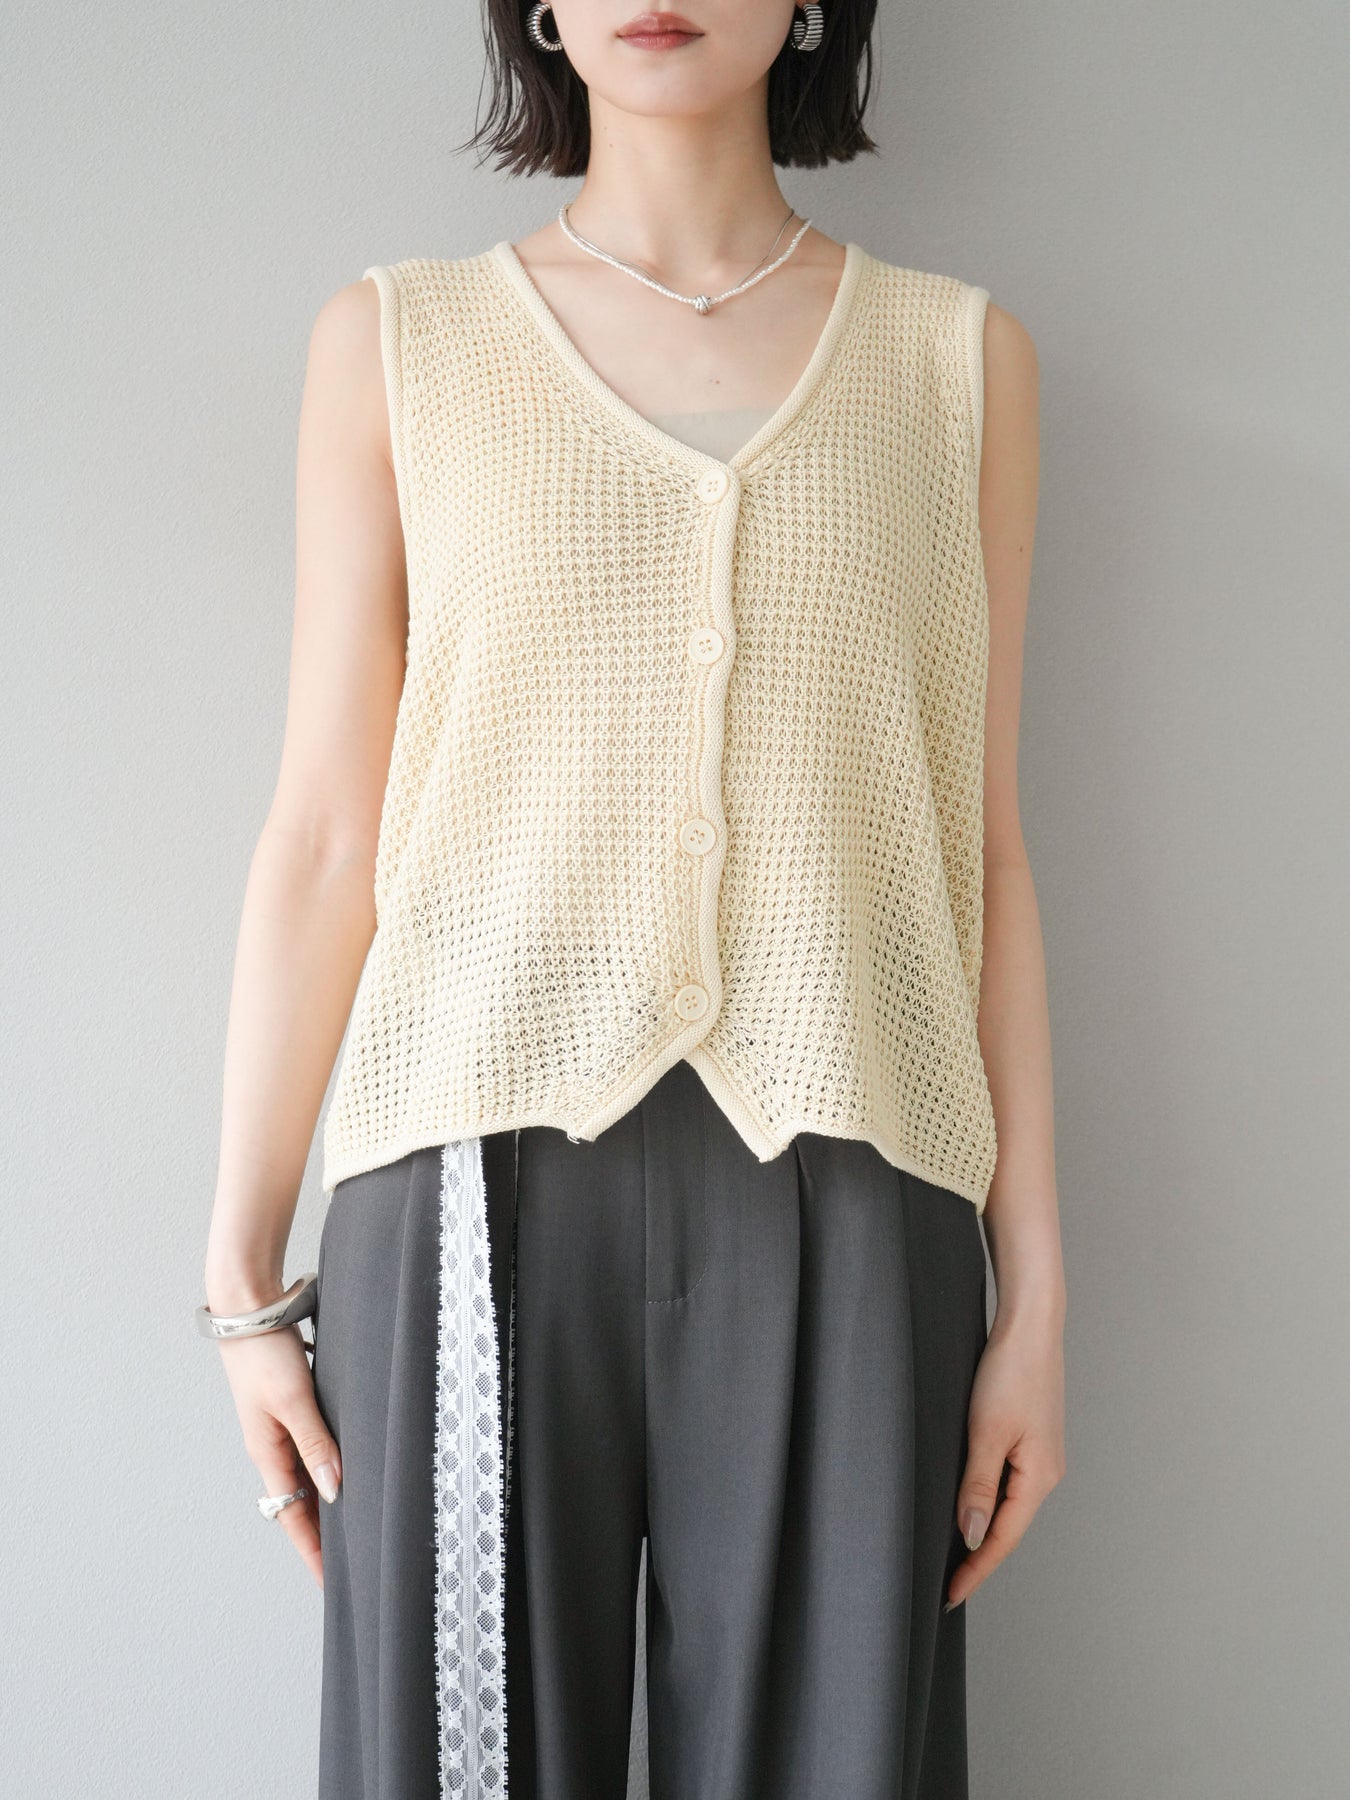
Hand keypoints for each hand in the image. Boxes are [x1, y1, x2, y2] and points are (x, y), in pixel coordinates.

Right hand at [214, 1321, 341, 1589]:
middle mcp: (271, 1445)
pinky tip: (345, 1466)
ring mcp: (278, 1426)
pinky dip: (325, 1465)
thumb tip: (334, 1490)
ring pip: (305, 1475)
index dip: (312, 1551)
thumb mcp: (294, 1400)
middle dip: (321, 1534)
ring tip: (354, 1524)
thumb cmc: (266, 1353)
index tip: (329, 1583)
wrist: (246, 1308)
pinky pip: (309, 1447)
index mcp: (267, 1452)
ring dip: (325, 1499)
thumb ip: (315, 1443)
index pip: (293, 1516)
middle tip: (350, 1561)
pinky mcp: (288, 1404)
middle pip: (298, 1501)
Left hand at [946, 1299, 1065, 1608]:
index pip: (1003, 1539)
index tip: (951, 1595)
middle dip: (980, 1557)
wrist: (1030, 1326)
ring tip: (958, 1555)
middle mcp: (1047, 1472)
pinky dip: (991, 1502)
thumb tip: (973, 1535)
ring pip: (1010, 1506)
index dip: (976, 1569)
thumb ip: (978, 1486)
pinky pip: (1010, 1483)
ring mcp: (1042, 1455)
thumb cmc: (1010, 1372)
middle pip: (1010, 1528)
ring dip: (986, 1530)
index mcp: (1039, 1477)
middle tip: (949, 1584)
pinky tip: (974, 1506)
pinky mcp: (1033, 1438)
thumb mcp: (986, 1432)